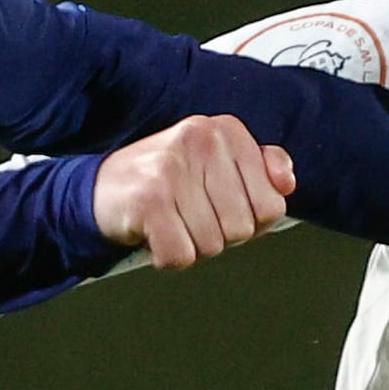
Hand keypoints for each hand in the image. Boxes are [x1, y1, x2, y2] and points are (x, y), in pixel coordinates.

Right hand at [95, 116, 296, 269]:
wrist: (102, 188)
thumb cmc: (165, 180)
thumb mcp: (217, 163)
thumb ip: (261, 168)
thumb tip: (286, 182)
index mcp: (226, 131)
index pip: (272, 205)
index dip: (248, 221)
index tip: (219, 206)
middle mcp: (201, 141)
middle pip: (243, 229)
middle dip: (218, 235)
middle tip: (190, 215)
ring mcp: (173, 168)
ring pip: (212, 246)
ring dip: (191, 245)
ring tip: (172, 221)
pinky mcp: (149, 200)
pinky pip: (182, 256)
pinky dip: (168, 258)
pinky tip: (156, 235)